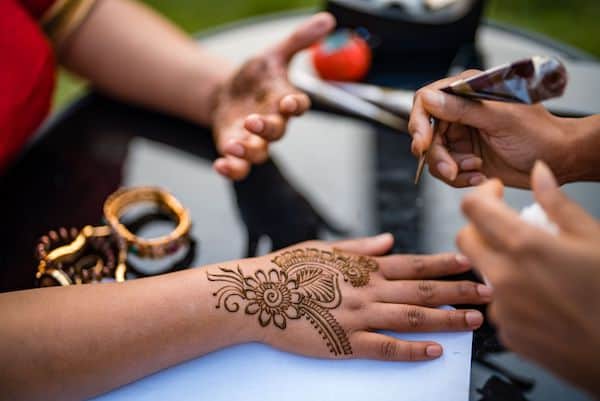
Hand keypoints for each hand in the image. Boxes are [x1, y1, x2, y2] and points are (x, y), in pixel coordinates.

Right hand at [206, 233, 490, 360]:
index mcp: (363, 265)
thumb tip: (389, 241)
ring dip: (446, 319)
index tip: (470, 262)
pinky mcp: (345, 342)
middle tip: (489, 292)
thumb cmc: (287, 269)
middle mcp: (368, 288)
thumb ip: (359, 246)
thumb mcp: (324, 248)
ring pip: (412, 317)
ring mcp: (358, 316)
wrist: (258, 294)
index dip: (445, 263)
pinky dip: (412, 350)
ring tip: (473, 321)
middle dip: (459, 291)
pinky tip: (433, 351)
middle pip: (423, 289)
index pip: (414, 263)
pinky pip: (386, 347)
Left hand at [211, 12, 334, 179]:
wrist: (228, 94)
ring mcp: (254, 140)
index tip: (289, 103)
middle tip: (253, 121)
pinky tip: (220, 166)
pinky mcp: (236, 150)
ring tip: (233, 146)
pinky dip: (232, 170)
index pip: (299, 106)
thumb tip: (328, 19)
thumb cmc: (256, 77)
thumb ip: (299, 40)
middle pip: (278, 132)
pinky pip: (239, 168)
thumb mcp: (274, 54)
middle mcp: (273, 123)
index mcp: (284, 100)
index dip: (296, 106)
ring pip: (259, 154)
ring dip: (247, 153)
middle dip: (267, 129)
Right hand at [408, 70, 573, 187]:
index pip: (426, 100)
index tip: (424, 143)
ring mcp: (461, 135)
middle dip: (437, 155)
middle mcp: (460, 112)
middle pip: (427, 134)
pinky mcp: (465, 156)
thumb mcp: (500, 119)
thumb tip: (429, 99)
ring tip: (475, 170)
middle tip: (450, 170)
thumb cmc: (539, 133)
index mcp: (467, 92)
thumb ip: (462, 109)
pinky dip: (460, 177)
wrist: (558, 160)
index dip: (419, 122)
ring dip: (450, 168)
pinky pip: (447, 170)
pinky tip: (480, 175)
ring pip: (435, 155)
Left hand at [456, 161, 599, 395]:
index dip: (481, 194)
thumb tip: (538, 172)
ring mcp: (503, 308)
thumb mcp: (594, 237)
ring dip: (498, 262)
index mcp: (525, 247)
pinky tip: (541, 298)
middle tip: (506, 226)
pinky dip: (511, 295)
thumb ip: (557, 202)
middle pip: (465, 239)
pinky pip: (497, 305)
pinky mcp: (507, 333)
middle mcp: (504, 277)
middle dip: (480, 226)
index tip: (494, 193)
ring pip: (481, 273)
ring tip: (535, 267)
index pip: (474, 208)